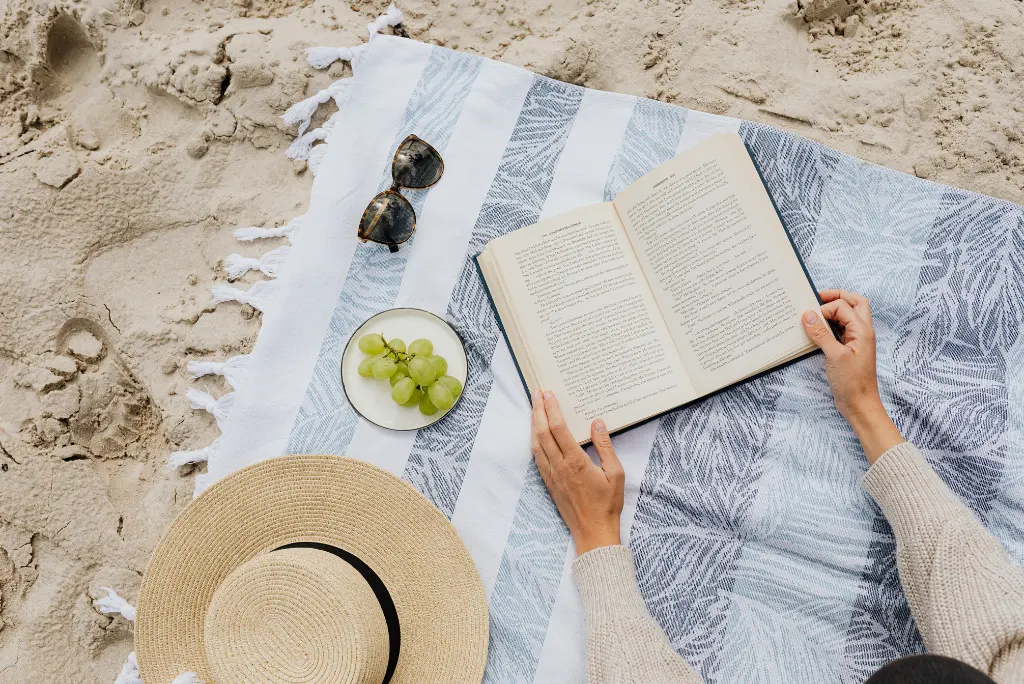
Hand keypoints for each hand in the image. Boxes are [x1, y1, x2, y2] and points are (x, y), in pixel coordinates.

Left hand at [531, 390, 624, 555]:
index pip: (558, 429)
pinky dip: (534, 441)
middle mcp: (559, 467)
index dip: (551, 409)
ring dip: (533, 424)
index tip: (548, 394)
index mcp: (576, 462)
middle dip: (537, 410)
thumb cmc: (607, 504)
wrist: (593, 532)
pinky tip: (535, 434)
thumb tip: (597, 423)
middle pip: (542, 433)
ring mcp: (551, 475)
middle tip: (536, 393)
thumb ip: (605, 446)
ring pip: (536, 444)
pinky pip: (537, 457)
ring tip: (533, 407)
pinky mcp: (549, 482)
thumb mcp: (615, 474)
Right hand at [802, 290, 903, 462]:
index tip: (809, 316)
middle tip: (817, 298)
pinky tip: (816, 331)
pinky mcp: (848, 350)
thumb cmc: (852, 383)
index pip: (843, 306)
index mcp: (862, 330)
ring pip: (848, 316)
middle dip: (837, 297)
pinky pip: (841, 330)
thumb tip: (807, 314)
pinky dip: (829, 326)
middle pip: (854, 303)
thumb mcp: (834, 356)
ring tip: (815, 313)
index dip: (826, 308)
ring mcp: (856, 341)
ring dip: (833, 311)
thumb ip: (821, 333)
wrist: (860, 405)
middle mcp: (862, 332)